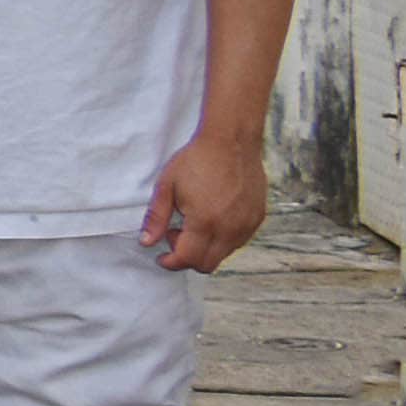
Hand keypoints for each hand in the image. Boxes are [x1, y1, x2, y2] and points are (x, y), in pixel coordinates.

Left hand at [143, 124, 268, 275]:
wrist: (231, 141)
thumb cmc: (196, 160)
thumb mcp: (167, 186)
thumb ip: (156, 217)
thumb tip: (146, 242)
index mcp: (205, 222)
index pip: (188, 259)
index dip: (171, 262)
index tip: (161, 256)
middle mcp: (230, 228)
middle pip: (208, 264)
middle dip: (187, 257)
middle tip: (175, 233)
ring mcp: (247, 224)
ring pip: (224, 254)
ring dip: (205, 248)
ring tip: (193, 221)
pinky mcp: (258, 218)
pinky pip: (238, 241)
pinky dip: (222, 239)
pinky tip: (212, 217)